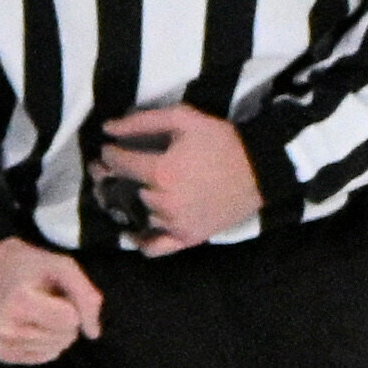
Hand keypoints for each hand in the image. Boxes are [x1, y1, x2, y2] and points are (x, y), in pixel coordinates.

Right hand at [0, 240, 105, 364]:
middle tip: (46, 299)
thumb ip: (87, 296)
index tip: (53, 290)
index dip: (72, 304)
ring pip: (57, 348)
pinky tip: (32, 323)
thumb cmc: (32, 267)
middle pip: (66, 337)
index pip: (71, 320)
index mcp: (18, 301)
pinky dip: (47, 341)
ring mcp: (2, 343)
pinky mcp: (3, 354)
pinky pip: (46, 356)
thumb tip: (93, 334)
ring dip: (56, 329)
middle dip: (66, 319)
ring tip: (37, 309)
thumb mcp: (63, 267)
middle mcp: (6, 326)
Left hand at [90, 105, 267, 248]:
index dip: (109, 154)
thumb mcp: (184, 119)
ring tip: (131, 190)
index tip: (110, 149)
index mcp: (160, 173)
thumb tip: (107, 128)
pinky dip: (142, 241)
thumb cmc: (222, 140)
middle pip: (123, 190)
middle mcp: (162, 202)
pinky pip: (154, 247)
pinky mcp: (187, 238)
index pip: (117, 164)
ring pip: (137, 214)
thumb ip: (143, 121)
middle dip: (115, 177)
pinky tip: (136, 231)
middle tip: (115, 169)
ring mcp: (174, 224)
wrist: (260, 169)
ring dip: (129, 203)